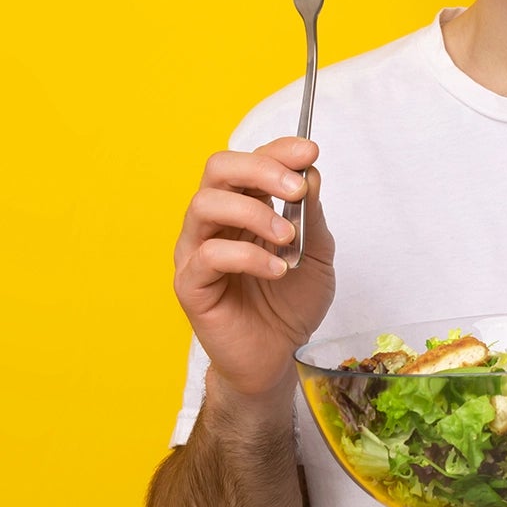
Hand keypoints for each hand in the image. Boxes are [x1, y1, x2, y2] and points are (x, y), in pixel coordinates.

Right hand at [173, 137, 335, 396]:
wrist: (275, 357)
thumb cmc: (289, 303)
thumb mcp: (317, 255)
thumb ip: (311, 216)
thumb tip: (310, 173)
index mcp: (242, 205)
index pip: (249, 161)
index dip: (278, 149)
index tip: (310, 152)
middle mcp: (213, 221)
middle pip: (218, 169)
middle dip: (260, 169)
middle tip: (295, 190)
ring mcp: (196, 250)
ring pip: (205, 204)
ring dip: (254, 213)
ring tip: (288, 240)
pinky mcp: (189, 284)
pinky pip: (208, 255)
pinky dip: (248, 256)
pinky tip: (276, 270)